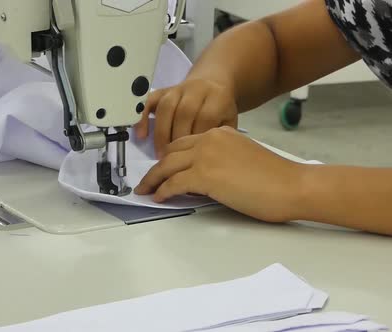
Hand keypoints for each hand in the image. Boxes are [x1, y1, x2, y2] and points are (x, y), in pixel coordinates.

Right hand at [134, 78, 237, 157]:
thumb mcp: (229, 121)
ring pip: (166, 108)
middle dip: (177, 139)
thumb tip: (206, 161)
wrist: (212, 83)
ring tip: (160, 154)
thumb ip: (220, 138)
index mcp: (217, 97)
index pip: (205, 117)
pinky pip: (149, 101)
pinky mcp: (164, 90)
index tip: (192, 158)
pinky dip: (142, 118)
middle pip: (184, 113)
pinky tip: (141, 136)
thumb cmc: (220, 109)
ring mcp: (179, 88)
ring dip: (161, 134)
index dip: (197, 138)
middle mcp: (197, 89)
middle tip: (173, 161)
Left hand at [135, 127, 303, 222]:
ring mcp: (206, 156)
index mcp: (220, 132)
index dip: (169, 156)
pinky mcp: (205, 176)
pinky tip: (160, 198)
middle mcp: (210, 139)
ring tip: (145, 190)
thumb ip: (220, 160)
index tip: (161, 168)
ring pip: (167, 166)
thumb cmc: (275, 178)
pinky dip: (163, 191)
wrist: (292, 185)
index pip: (184, 142)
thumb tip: (202, 178)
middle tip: (146, 180)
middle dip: (155, 168)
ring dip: (153, 180)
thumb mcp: (242, 158)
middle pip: (171, 152)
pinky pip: (174, 183)